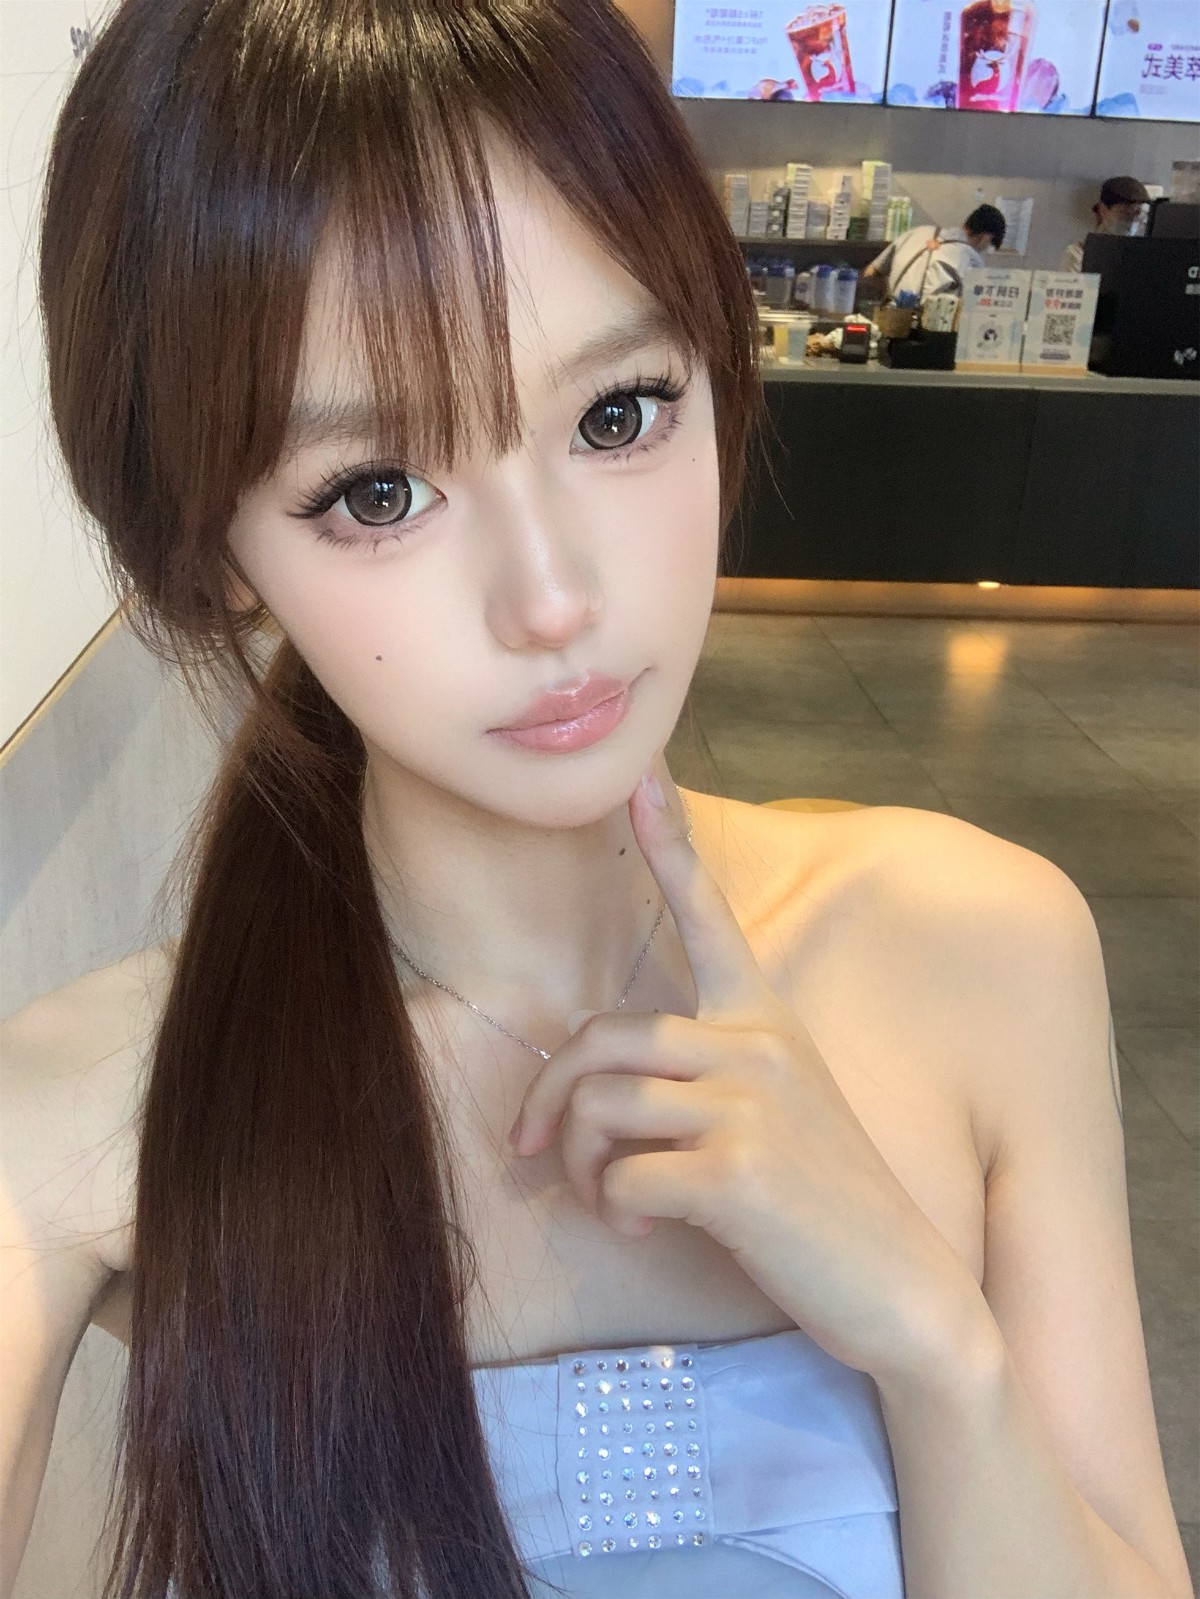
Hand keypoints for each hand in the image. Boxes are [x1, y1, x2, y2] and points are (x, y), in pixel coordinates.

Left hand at [508, 754, 989, 1385]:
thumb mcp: (775, 1112)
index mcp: (766, 1018)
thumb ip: (700, 1080)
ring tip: (613, 1199)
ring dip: (581, 1165)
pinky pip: (622, 1175)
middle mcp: (758, 1044)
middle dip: (550, 1098)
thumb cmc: (822, 1201)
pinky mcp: (738, 1170)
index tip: (637, 775)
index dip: (668, 842)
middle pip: (602, 1038)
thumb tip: (594, 1099)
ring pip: (600, 1104)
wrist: (902, 1290)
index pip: (709, 916)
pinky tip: (648, 1229)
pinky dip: (614, 1209)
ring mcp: (751, 1103)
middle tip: (538, 1152)